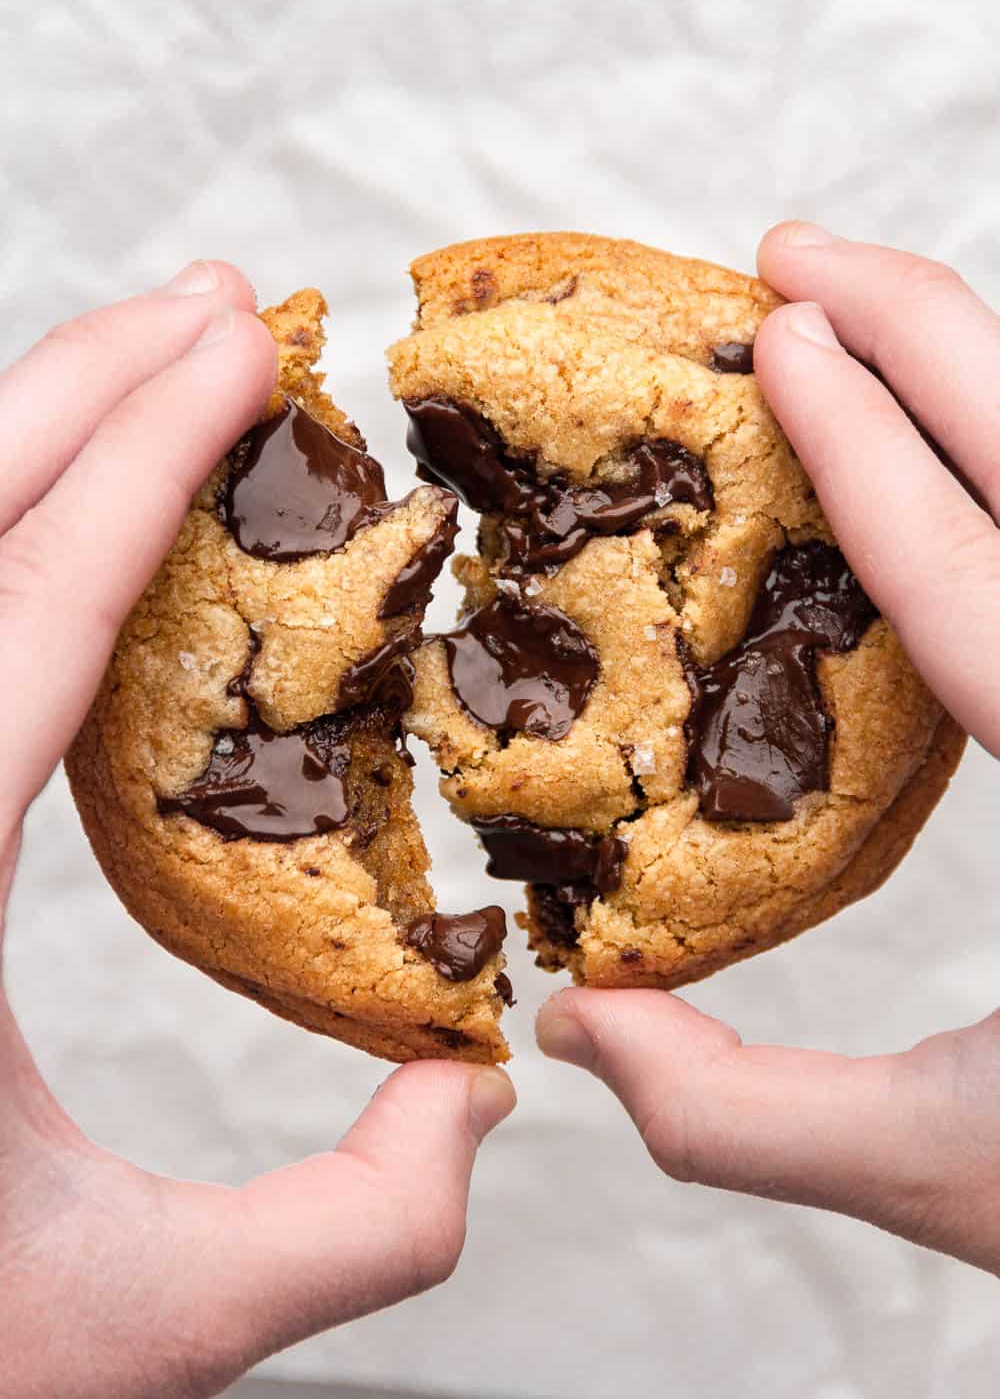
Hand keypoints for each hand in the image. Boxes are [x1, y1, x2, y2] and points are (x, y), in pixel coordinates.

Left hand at [0, 264, 514, 1397]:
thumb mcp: (142, 1319)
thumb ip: (350, 1226)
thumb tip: (475, 1091)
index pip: (26, 624)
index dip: (142, 463)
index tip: (238, 347)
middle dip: (82, 391)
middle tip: (216, 308)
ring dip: (30, 436)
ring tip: (160, 363)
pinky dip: (2, 535)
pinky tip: (73, 513)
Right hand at [537, 223, 999, 1276]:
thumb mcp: (955, 1167)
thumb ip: (744, 1115)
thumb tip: (579, 1027)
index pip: (971, 581)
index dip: (864, 448)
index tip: (775, 338)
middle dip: (925, 331)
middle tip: (798, 257)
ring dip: (981, 360)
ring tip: (862, 304)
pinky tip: (963, 423)